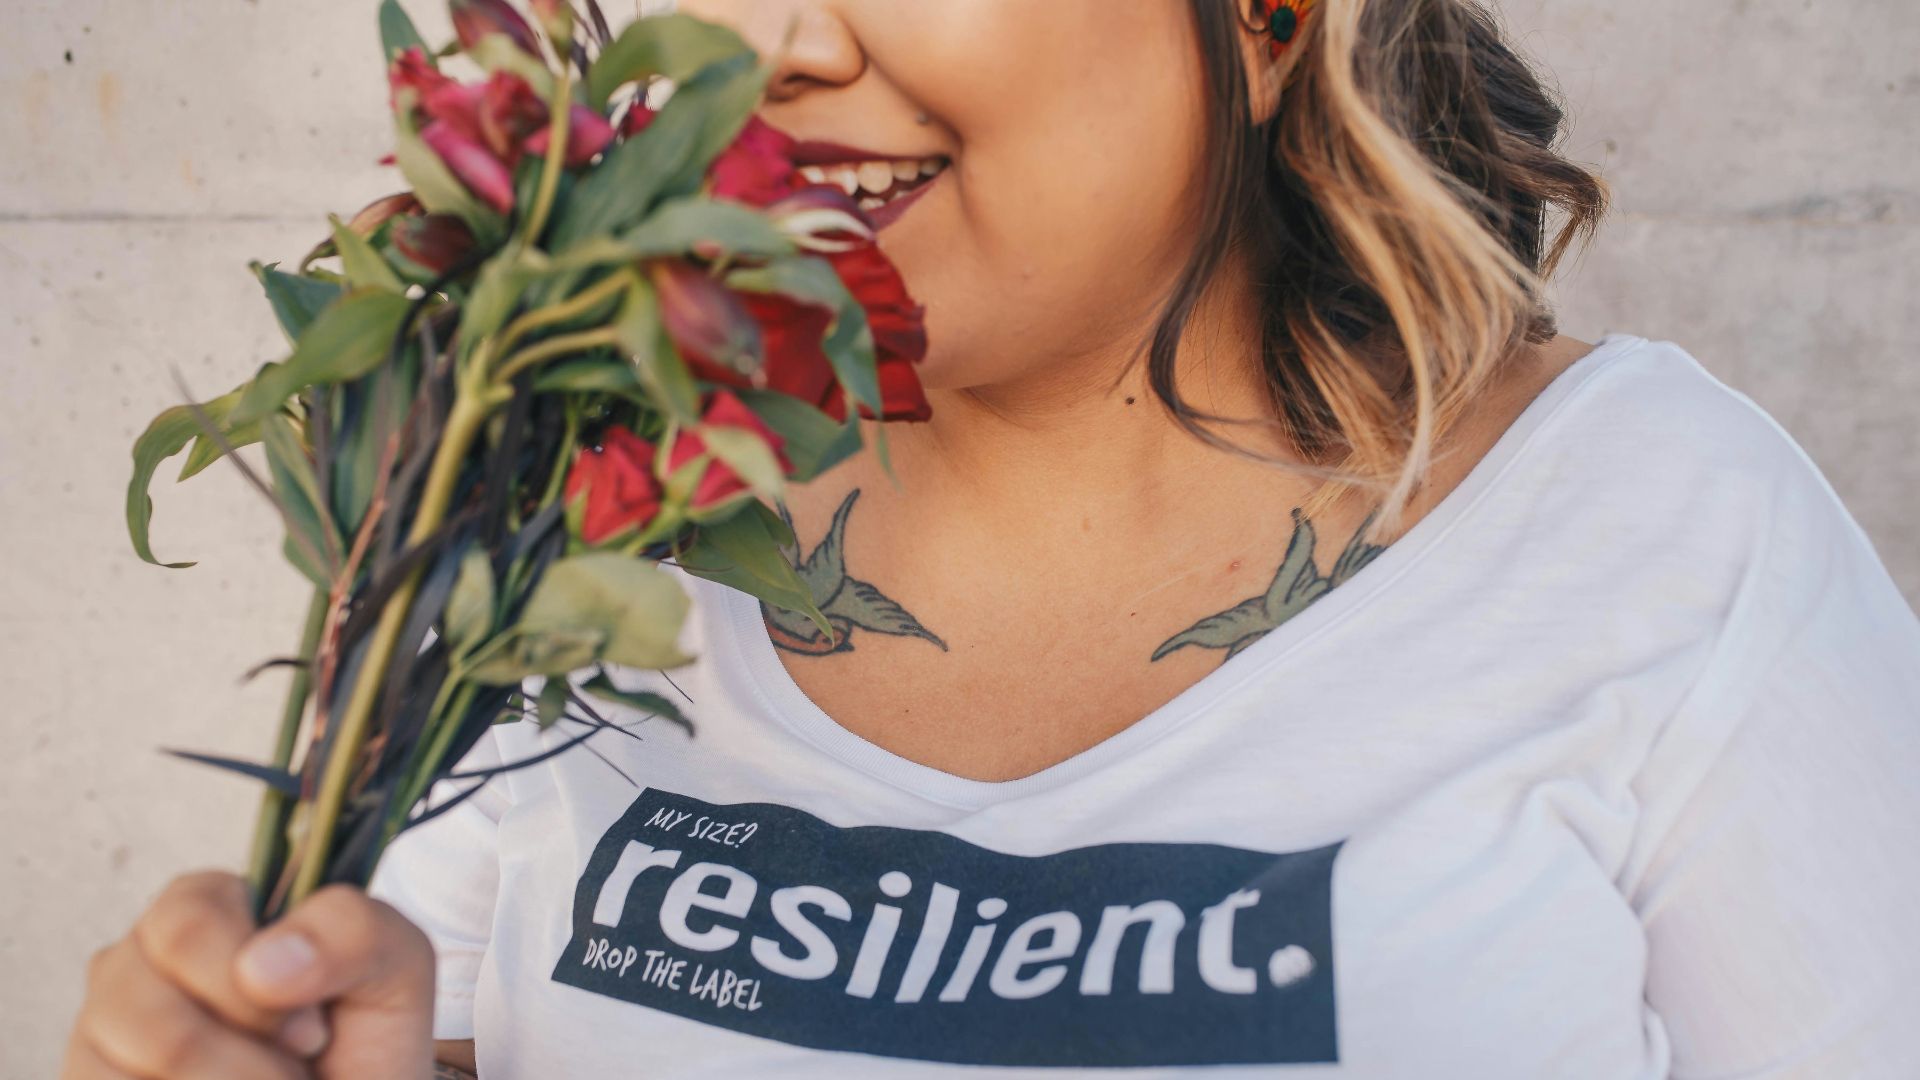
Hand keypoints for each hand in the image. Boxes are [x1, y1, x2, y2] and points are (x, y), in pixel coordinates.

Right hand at [61, 869, 437, 1078]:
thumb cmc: (363, 1036)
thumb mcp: (393, 967)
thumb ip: (352, 931)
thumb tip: (259, 964)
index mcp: (204, 908)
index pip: (187, 920)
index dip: (250, 986)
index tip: (312, 1031)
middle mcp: (136, 960)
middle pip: (154, 1009)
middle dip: (244, 1054)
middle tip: (296, 1065)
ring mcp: (101, 1031)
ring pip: (145, 1061)